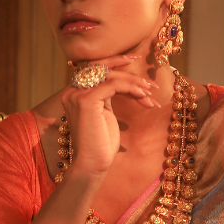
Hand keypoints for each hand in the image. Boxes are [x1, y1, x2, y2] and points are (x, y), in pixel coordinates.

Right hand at [60, 54, 160, 177]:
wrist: (92, 164)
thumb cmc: (101, 145)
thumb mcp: (106, 116)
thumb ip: (108, 98)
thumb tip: (126, 86)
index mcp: (75, 93)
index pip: (95, 68)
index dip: (115, 61)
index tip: (134, 58)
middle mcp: (72, 91)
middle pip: (104, 70)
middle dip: (130, 75)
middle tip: (150, 84)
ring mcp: (78, 94)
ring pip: (111, 77)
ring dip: (134, 83)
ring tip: (150, 94)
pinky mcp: (87, 100)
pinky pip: (114, 85)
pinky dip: (131, 89)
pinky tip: (143, 98)